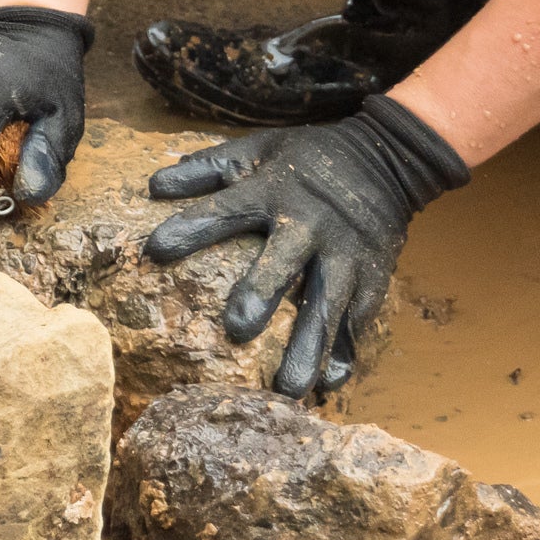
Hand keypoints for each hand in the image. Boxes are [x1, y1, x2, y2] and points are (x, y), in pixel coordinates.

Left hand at [142, 94, 468, 398]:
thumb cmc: (307, 159)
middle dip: (263, 291)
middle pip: (285, 259)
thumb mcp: (257, 149)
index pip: (226, 209)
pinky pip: (359, 320)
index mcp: (272, 191)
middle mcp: (309, 225)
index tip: (156, 249)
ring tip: (289, 390)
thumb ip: (207, 169)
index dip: (192, 227)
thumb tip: (153, 185)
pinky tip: (330, 386)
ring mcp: (345, 254)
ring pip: (328, 303)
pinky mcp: (372, 276)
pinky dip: (346, 352)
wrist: (385, 160)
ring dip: (310, 347)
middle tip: (237, 329)